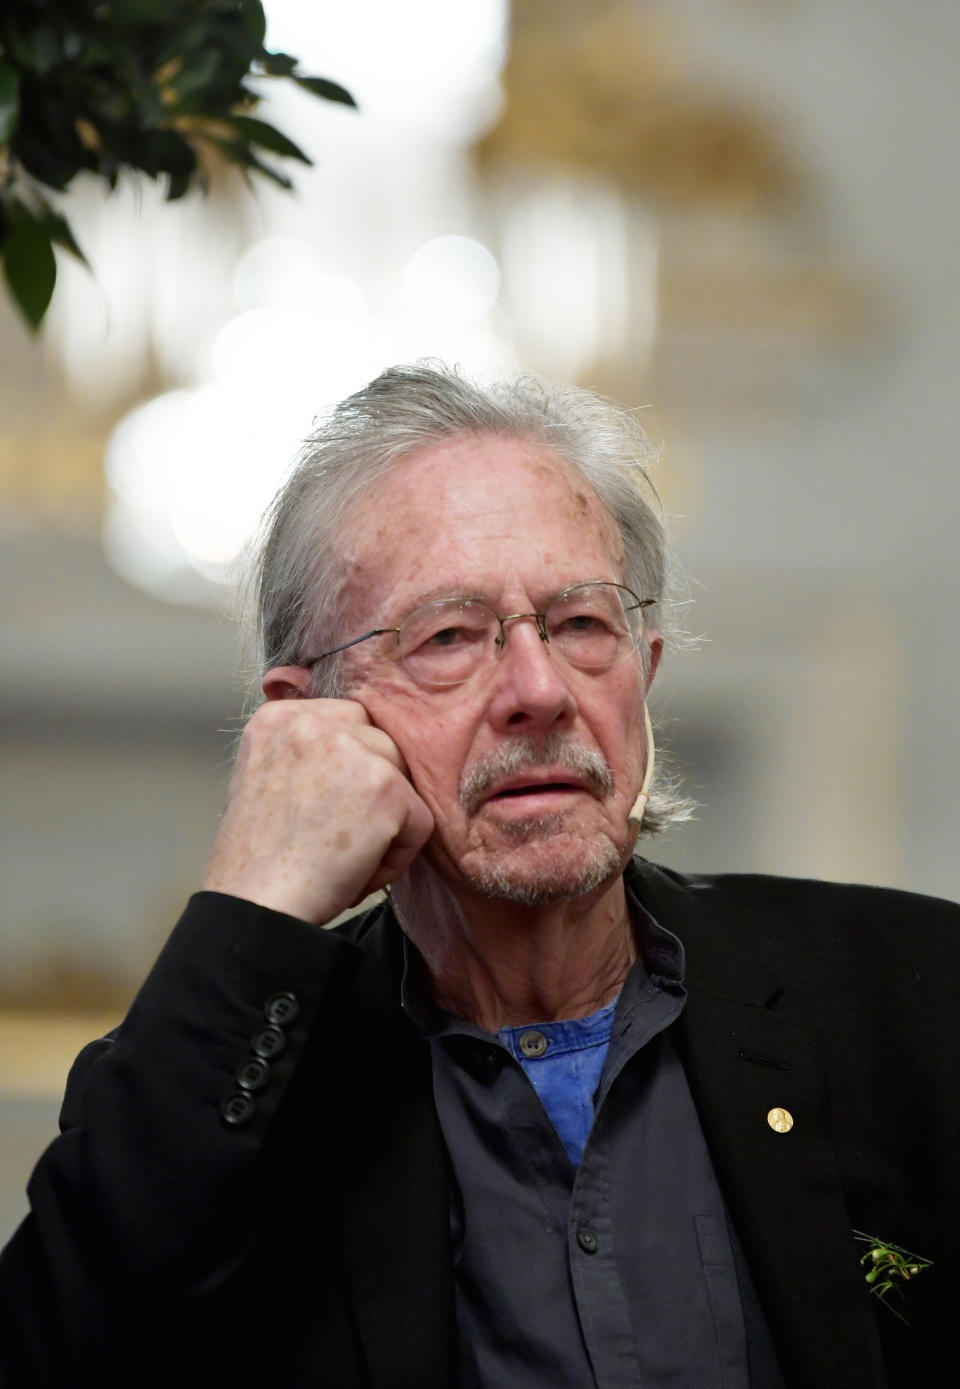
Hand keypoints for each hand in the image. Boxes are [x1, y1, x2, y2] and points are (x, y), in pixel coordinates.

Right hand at [202, 698, 434, 923]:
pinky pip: (420, 821)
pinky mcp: (384, 787)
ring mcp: (350, 750)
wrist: (255, 906)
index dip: (351, 769)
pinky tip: (357, 874)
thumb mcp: (265, 780)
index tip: (326, 810)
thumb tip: (360, 754)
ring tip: (345, 859)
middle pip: (381, 745)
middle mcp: (313, 723)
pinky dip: (398, 857)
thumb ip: (305, 754)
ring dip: (387, 823)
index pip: (350, 723)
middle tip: (337, 839)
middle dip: (373, 793)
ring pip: (403, 781)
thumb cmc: (259, 861)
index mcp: (280, 718)